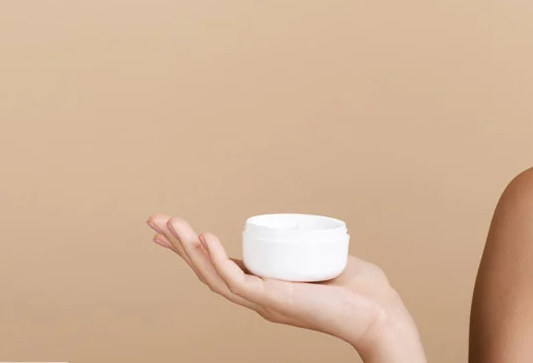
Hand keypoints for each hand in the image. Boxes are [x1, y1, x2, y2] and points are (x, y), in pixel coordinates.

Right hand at [146, 214, 424, 361]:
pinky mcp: (272, 300)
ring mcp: (262, 301)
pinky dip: (216, 259)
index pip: (222, 266)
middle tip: (153, 221)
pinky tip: (204, 238)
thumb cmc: (362, 291)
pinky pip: (235, 280)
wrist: (379, 312)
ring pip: (213, 274)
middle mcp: (258, 297)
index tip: (172, 229)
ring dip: (187, 248)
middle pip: (207, 270)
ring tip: (168, 223)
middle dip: (178, 245)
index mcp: (266, 288)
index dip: (195, 248)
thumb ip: (313, 249)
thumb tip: (308, 232)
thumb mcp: (325, 259)